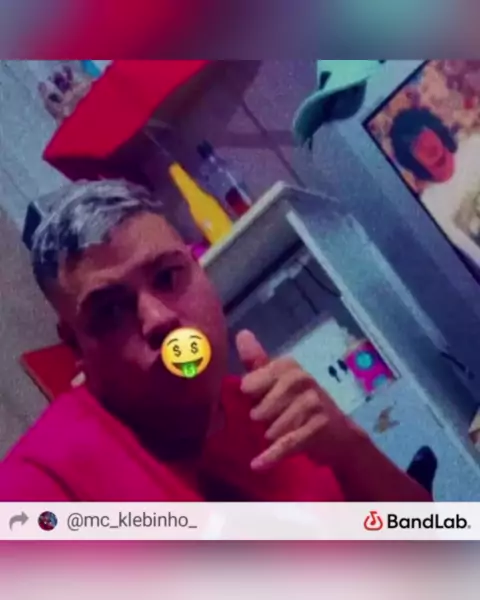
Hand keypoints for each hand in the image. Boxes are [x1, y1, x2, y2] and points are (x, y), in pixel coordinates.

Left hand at [236, 329, 359, 470]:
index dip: (248, 398)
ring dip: (269, 436)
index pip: (249, 384)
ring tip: (276, 434)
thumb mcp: (279, 380)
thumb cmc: (301, 403)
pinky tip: (257, 465)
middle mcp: (301, 380)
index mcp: (288, 366)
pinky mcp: (318, 428)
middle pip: (259, 410)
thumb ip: (257, 361)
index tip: (252, 400)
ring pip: (272, 428)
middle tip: (268, 420)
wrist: (340, 434)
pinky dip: (271, 457)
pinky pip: (286, 444)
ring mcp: (312, 404)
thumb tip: (241, 333)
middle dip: (259, 420)